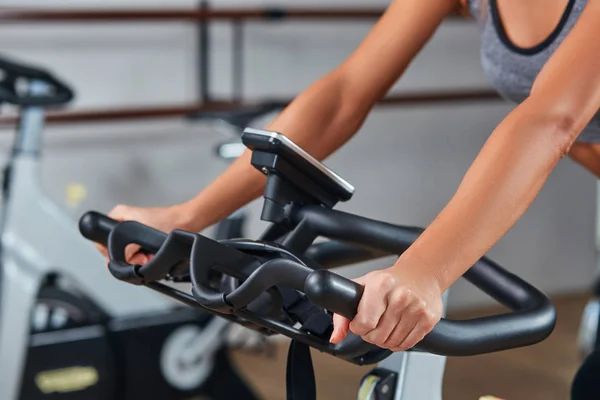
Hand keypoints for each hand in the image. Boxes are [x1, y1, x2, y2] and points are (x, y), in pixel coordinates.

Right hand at [95, 203, 195, 265]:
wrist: (187, 221)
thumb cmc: (169, 220)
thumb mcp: (142, 234)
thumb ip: (127, 248)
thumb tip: (120, 260)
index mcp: (118, 215)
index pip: (100, 239)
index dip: (110, 252)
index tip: (123, 256)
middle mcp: (123, 223)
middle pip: (114, 250)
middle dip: (128, 258)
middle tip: (141, 257)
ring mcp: (133, 232)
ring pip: (127, 255)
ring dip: (138, 260)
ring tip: (149, 256)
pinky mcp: (143, 239)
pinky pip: (137, 254)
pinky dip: (144, 258)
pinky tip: (152, 256)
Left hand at [329, 262, 443, 351]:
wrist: (421, 273)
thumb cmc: (389, 281)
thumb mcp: (362, 287)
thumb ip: (342, 314)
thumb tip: (336, 337)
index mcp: (381, 285)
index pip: (365, 322)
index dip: (358, 328)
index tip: (359, 323)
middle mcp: (401, 296)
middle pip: (378, 336)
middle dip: (370, 335)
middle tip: (373, 324)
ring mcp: (416, 308)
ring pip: (391, 343)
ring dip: (384, 340)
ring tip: (385, 325)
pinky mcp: (428, 319)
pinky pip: (407, 344)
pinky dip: (398, 343)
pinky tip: (397, 330)